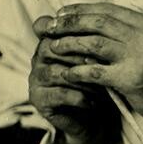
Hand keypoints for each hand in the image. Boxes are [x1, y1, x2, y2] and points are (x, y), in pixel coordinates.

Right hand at [28, 25, 117, 143]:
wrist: (91, 118)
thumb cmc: (95, 82)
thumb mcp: (96, 59)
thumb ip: (93, 41)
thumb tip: (107, 24)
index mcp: (49, 42)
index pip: (49, 27)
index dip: (68, 30)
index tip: (96, 38)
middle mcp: (37, 58)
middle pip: (53, 48)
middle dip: (82, 56)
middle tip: (105, 64)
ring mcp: (35, 79)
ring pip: (58, 72)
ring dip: (83, 79)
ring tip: (103, 86)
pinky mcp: (39, 99)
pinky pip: (60, 94)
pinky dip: (81, 97)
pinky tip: (95, 101)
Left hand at [33, 3, 142, 129]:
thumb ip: (126, 34)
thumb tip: (90, 24)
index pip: (107, 10)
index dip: (81, 10)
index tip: (62, 13)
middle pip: (97, 22)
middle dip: (70, 23)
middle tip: (50, 27)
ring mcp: (138, 57)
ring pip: (93, 43)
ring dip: (69, 44)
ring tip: (53, 47)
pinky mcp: (131, 79)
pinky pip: (95, 71)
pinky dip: (77, 71)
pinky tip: (66, 73)